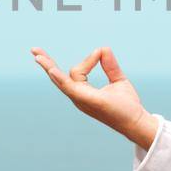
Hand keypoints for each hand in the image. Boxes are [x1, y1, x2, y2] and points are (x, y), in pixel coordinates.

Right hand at [30, 44, 154, 144]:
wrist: (136, 121)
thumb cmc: (127, 105)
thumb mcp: (117, 79)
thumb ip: (110, 65)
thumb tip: (103, 48)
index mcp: (83, 93)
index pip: (77, 71)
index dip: (89, 58)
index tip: (101, 52)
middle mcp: (78, 97)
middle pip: (58, 78)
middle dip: (46, 64)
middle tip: (33, 50)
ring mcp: (81, 100)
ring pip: (61, 81)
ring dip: (49, 67)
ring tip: (37, 56)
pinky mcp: (88, 100)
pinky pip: (70, 87)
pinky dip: (60, 78)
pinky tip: (52, 70)